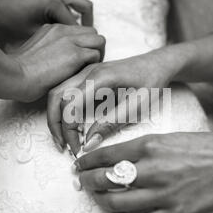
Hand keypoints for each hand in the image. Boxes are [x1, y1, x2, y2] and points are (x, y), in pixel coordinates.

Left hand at [0, 0, 93, 43]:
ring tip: (78, 37)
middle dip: (88, 26)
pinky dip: (70, 13)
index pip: (76, 25)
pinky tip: (65, 29)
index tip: (85, 52)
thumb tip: (75, 48)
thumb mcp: (35, 36)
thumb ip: (56, 40)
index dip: (82, 41)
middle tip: (89, 42)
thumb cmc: (9, 25)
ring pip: (77, 3)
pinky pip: (68, 1)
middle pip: (85, 7)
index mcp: (52, 2)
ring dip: (79, 19)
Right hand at [10, 23, 105, 102]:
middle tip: (89, 65)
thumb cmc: (18, 72)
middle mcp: (62, 31)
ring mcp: (70, 41)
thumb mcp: (34, 53)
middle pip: (93, 32)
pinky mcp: (75, 54)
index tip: (80, 61)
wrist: (12, 76)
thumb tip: (58, 63)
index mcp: (51, 29)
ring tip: (90, 71)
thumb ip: (49, 51)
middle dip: (95, 48)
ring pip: (99, 40)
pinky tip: (85, 76)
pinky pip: (96, 55)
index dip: (84, 45)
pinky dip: (94, 66)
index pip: (79, 31)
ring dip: (98, 55)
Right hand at [47, 50, 181, 152]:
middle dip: (55, 124)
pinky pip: (66, 92)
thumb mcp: (136, 106)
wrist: (158, 64)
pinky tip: (75, 127)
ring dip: (57, 117)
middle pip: (56, 97)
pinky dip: (64, 111)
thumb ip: (111, 123)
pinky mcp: (87, 77)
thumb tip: (88, 144)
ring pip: (57, 94)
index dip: (68, 130)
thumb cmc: (151, 82)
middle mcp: (88, 71)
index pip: (70, 104)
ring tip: (66, 140)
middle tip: (64, 147)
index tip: (77, 149)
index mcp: (100, 77)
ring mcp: (85, 72)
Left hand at [74, 132, 212, 212]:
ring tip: (99, 198)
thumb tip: (113, 160)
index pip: (105, 155)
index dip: (86, 162)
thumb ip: (139, 149)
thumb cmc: (200, 146)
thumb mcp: (165, 137)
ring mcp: (163, 193)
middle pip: (105, 180)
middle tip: (83, 182)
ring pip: (117, 203)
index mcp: (149, 145)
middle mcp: (152, 169)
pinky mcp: (175, 212)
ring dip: (102, 201)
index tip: (79, 165)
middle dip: (87, 182)